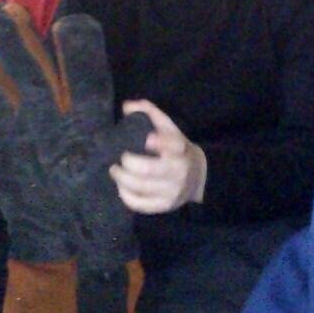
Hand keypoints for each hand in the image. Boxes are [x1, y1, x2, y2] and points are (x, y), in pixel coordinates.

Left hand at [109, 100, 206, 214]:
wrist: (199, 177)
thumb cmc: (178, 150)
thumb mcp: (170, 129)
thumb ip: (150, 113)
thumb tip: (126, 106)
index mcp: (180, 150)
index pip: (173, 145)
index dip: (160, 142)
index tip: (147, 138)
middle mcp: (178, 171)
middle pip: (147, 169)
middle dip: (128, 162)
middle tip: (120, 158)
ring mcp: (171, 191)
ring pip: (139, 187)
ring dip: (121, 178)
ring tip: (115, 170)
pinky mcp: (164, 206)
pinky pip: (139, 204)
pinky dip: (125, 195)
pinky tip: (121, 186)